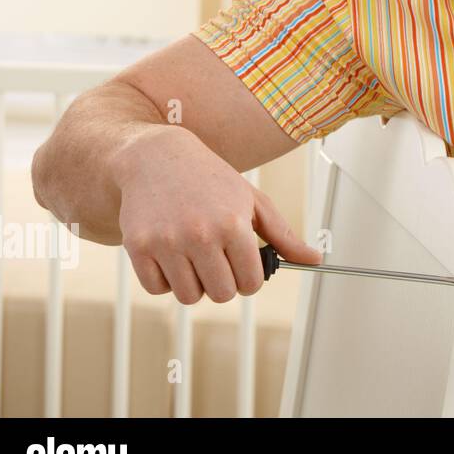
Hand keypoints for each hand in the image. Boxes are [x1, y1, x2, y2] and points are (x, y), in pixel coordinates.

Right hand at [115, 125, 321, 303]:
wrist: (157, 157)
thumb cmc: (211, 180)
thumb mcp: (253, 201)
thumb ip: (284, 236)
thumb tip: (316, 261)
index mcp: (234, 224)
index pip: (251, 282)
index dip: (249, 278)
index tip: (243, 265)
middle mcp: (200, 235)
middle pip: (221, 294)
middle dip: (223, 282)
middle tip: (218, 259)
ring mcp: (166, 242)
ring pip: (188, 296)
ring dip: (195, 283)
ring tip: (194, 255)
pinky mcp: (137, 247)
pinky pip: (157, 289)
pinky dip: (166, 280)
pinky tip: (171, 255)